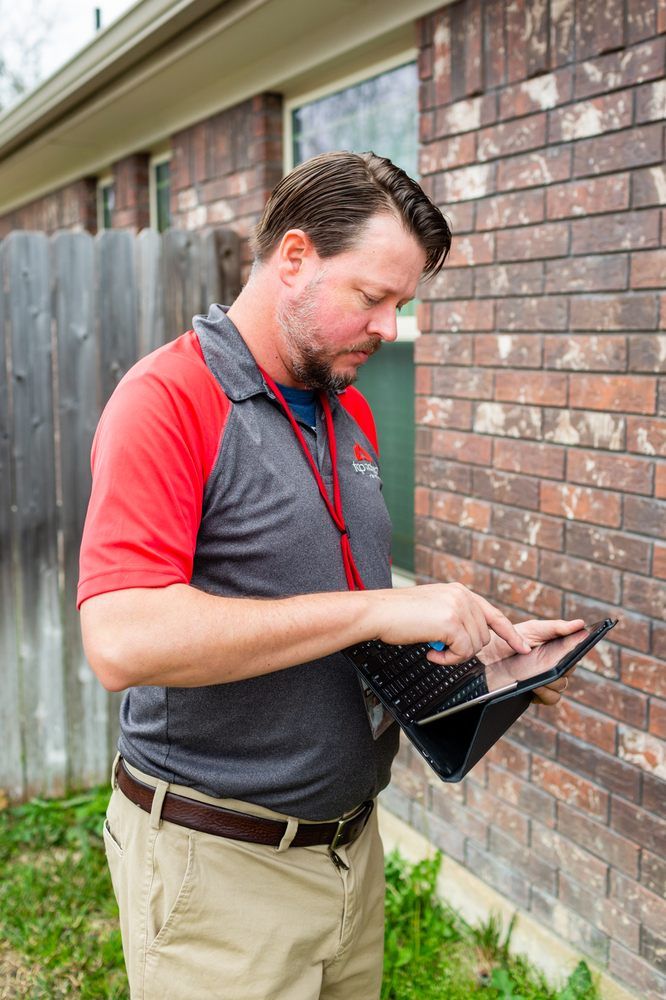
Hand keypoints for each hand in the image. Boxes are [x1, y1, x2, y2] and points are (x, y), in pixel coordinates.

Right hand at [372, 583, 531, 661]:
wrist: (377, 613)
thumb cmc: (398, 616)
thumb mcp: (432, 608)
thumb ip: (453, 616)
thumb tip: (469, 638)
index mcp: (459, 591)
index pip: (493, 614)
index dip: (509, 634)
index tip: (522, 647)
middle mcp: (463, 595)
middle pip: (484, 636)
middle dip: (465, 650)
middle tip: (440, 649)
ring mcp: (458, 607)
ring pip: (475, 646)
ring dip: (454, 655)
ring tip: (432, 649)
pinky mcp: (452, 622)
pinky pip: (463, 653)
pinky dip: (448, 660)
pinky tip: (430, 653)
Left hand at [481, 617, 584, 706]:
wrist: (486, 652)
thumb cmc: (510, 637)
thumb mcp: (533, 629)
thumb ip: (556, 627)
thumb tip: (581, 624)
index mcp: (556, 651)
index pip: (574, 654)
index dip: (576, 652)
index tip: (573, 649)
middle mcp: (552, 668)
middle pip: (568, 672)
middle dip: (562, 668)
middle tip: (552, 664)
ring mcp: (544, 682)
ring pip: (561, 686)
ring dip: (553, 682)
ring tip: (539, 676)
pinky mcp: (534, 694)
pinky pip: (549, 699)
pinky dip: (545, 694)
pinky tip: (534, 687)